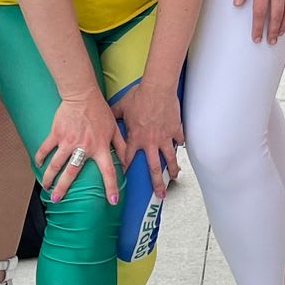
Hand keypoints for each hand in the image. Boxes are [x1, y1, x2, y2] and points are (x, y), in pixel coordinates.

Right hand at [36, 93, 123, 204]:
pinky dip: (40, 157)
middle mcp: (83, 147)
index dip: (111, 188)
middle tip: (57, 200)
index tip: (112, 202)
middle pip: (72, 172)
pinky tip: (38, 165)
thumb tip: (127, 162)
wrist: (83, 95)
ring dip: (49, 178)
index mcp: (100, 147)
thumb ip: (121, 146)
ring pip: (56, 164)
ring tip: (46, 187)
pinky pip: (46, 148)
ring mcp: (68, 141)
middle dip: (64, 188)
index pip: (108, 171)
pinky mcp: (57, 134)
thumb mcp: (114, 129)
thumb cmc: (100, 112)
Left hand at [119, 78, 184, 196]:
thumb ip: (113, 115)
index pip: (129, 159)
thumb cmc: (138, 97)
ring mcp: (164, 137)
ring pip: (170, 158)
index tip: (126, 179)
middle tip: (160, 195)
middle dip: (157, 183)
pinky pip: (179, 140)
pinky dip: (181, 144)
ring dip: (172, 170)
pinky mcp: (175, 130)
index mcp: (135, 138)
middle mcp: (150, 142)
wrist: (157, 89)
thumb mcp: (121, 107)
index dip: (126, 169)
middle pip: (154, 168)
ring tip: (174, 178)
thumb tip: (103, 117)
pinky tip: (182, 148)